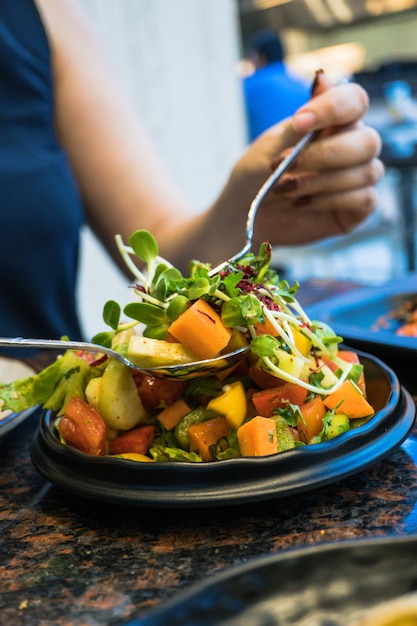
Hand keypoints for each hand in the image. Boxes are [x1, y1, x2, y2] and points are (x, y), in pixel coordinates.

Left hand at [225, 72, 383, 249]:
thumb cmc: (254, 176)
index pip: (355, 100)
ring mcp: (357, 177)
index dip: (334, 107)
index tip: (301, 120)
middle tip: (288, 168)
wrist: (243, 216)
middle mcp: (351, 146)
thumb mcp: (268, 148)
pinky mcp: (356, 208)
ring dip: (322, 181)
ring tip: (288, 189)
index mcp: (331, 122)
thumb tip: (323, 79)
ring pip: (367, 171)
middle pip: (367, 141)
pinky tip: (306, 203)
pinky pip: (365, 199)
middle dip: (325, 155)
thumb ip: (299, 122)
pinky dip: (332, 200)